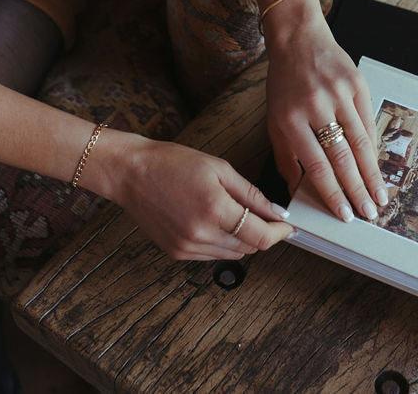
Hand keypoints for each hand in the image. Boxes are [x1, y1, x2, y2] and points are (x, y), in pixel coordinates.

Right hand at [108, 134, 292, 259]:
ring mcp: (187, 247)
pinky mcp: (176, 252)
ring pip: (232, 255)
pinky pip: (211, 255)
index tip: (287, 227)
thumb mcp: (219, 168)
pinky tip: (213, 222)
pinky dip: (221, 243)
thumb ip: (251, 194)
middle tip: (263, 216)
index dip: (279, 234)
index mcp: (215, 209)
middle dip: (261, 234)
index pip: (261, 237)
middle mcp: (201, 234)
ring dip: (242, 240)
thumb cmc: (172, 163)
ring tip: (233, 214)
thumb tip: (276, 212)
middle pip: (249, 248)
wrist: (130, 173)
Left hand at [264, 13, 388, 221]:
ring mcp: (338, 94)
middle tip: (369, 214)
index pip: (316, 165)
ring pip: (360, 142)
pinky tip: (377, 166)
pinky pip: (368, 121)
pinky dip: (373, 146)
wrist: (298, 40)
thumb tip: (296, 190)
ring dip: (372, 173)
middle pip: (342, 157)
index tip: (344, 214)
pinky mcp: (357, 83)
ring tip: (380, 197)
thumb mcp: (274, 120)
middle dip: (357, 190)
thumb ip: (285, 156)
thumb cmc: (283, 84)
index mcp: (290, 119)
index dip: (332, 193)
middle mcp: (316, 107)